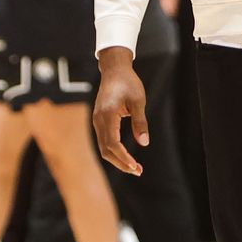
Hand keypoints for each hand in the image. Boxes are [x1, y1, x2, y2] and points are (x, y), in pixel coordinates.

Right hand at [93, 47, 147, 175]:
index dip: (123, 157)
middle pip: (106, 150)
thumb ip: (140, 122)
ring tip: (134, 167)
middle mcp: (98, 120)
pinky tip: (125, 156)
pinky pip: (104, 140)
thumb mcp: (138, 100)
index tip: (135, 166)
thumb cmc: (128, 82)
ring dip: (118, 159)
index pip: (112, 143)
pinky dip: (114, 151)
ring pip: (103, 147)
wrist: (114, 69)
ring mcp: (97, 121)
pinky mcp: (100, 121)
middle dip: (121, 163)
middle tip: (138, 171)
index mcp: (107, 115)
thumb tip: (144, 142)